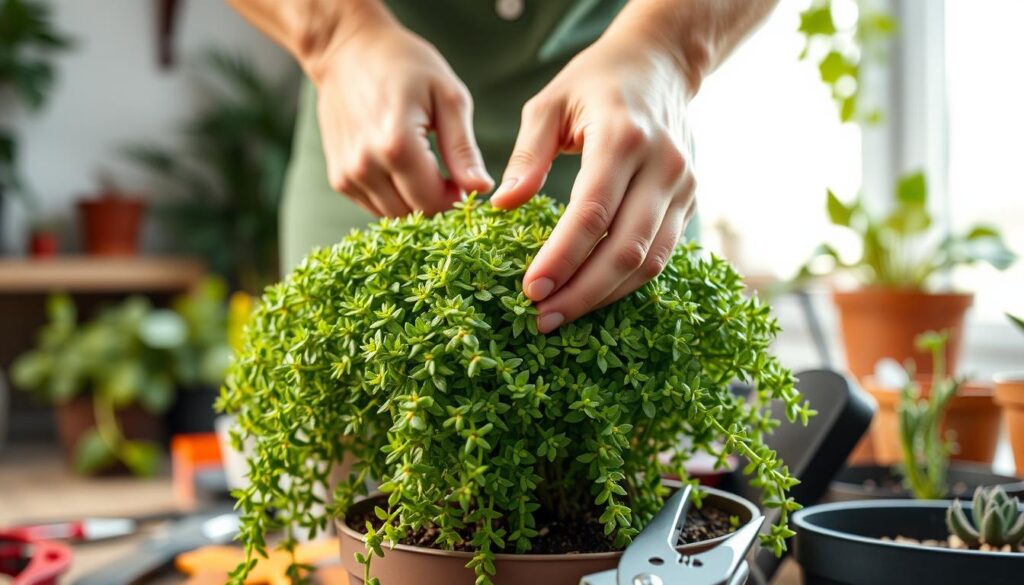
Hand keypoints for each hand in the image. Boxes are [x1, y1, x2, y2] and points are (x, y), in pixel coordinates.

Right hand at [307, 9, 492, 216]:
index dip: (457, 199)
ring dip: (416, 202)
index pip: (434, 202)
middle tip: (449, 176)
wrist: (347, 51)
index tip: (465, 179)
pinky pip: (375, 207)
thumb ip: (463, 149)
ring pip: (394, 215)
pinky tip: (403, 170)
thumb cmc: (405, 65)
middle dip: (438, 202)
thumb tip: (481, 189)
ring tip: (426, 169)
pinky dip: (395, 198)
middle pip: (414, 213)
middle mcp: (366, 166)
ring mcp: (347, 175)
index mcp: (397, 145)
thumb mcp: (447, 98)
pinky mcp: (339, 179)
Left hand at [491, 30, 696, 332]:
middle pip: (625, 249)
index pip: (592, 212)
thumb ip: (526, 156)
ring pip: (649, 262)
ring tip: (561, 316)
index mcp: (623, 138)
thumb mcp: (549, 104)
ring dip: (604, 297)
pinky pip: (660, 256)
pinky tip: (591, 295)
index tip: (530, 290)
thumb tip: (502, 207)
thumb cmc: (595, 82)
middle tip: (541, 320)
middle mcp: (662, 165)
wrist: (661, 64)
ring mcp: (683, 186)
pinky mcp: (689, 201)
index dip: (562, 258)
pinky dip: (626, 283)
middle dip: (582, 292)